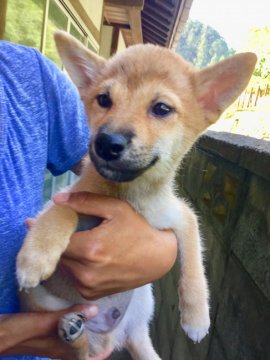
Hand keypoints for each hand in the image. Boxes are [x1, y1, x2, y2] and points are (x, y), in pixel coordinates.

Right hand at [0, 305, 109, 359]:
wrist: (0, 334)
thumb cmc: (21, 332)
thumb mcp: (45, 321)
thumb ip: (69, 316)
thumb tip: (95, 310)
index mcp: (62, 350)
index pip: (84, 359)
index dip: (99, 355)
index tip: (110, 345)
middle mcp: (58, 349)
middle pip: (80, 352)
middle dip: (94, 344)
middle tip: (106, 329)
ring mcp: (51, 342)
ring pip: (72, 343)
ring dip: (84, 334)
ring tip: (95, 320)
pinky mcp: (45, 335)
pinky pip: (64, 334)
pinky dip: (72, 325)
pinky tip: (74, 313)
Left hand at [53, 191, 176, 299]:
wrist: (158, 258)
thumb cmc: (138, 229)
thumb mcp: (116, 208)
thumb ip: (85, 201)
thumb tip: (57, 200)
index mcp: (90, 249)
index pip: (56, 240)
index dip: (54, 231)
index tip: (57, 224)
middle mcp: (86, 272)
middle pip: (59, 254)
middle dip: (63, 242)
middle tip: (76, 232)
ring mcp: (88, 286)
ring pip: (64, 267)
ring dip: (70, 255)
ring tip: (85, 244)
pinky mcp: (91, 294)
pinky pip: (73, 278)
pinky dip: (77, 268)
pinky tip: (92, 259)